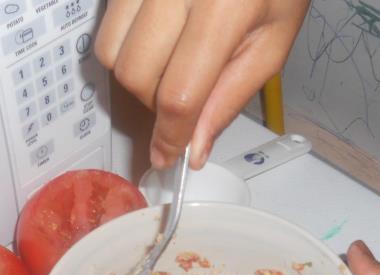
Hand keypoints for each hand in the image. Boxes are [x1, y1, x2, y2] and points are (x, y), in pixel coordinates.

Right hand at [94, 0, 310, 168]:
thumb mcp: (273, 42)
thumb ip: (230, 97)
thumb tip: (194, 147)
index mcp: (224, 6)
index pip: (179, 94)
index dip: (170, 136)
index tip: (167, 156)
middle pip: (136, 76)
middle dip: (155, 104)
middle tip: (185, 95)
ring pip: (111, 52)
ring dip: (137, 74)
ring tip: (172, 61)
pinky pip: (107, 23)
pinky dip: (126, 43)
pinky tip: (159, 36)